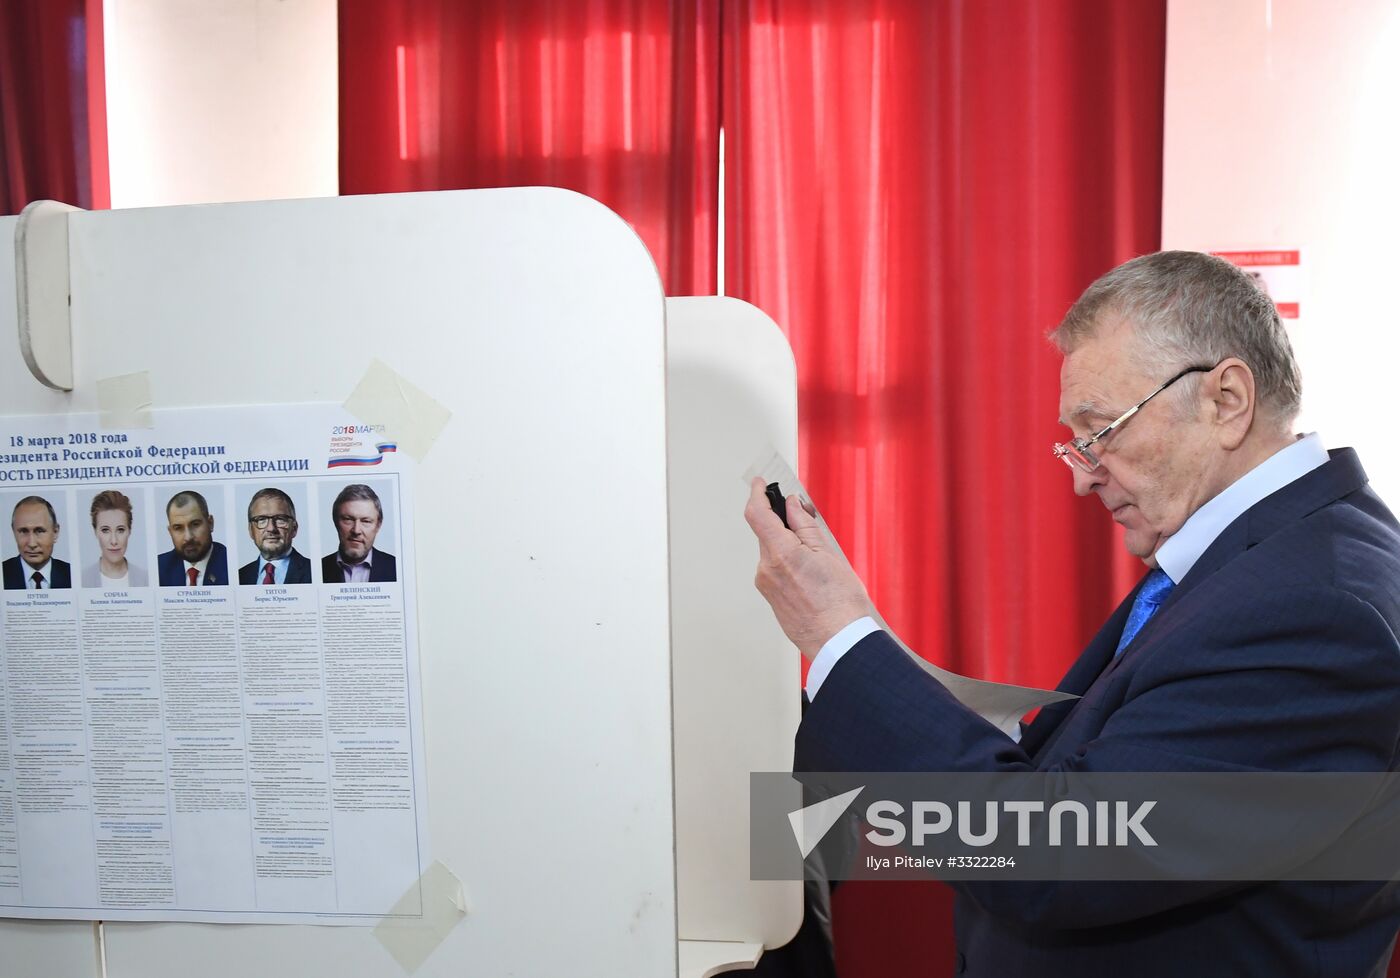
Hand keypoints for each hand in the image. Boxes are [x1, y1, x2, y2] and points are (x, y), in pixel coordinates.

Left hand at [744, 477, 875, 659]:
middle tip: (807, 518)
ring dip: (790, 545)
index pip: (757, 514)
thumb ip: (805, 526)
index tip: (760, 484)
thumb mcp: (828, 554)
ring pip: (773, 553)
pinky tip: (811, 575)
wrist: (839, 641)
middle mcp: (766, 570)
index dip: (757, 494)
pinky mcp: (772, 599)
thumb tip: (792, 505)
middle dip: (784, 522)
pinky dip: (789, 563)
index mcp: (780, 554)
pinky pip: (776, 571)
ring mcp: (767, 586)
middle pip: (767, 533)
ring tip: (818, 558)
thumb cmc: (840, 604)